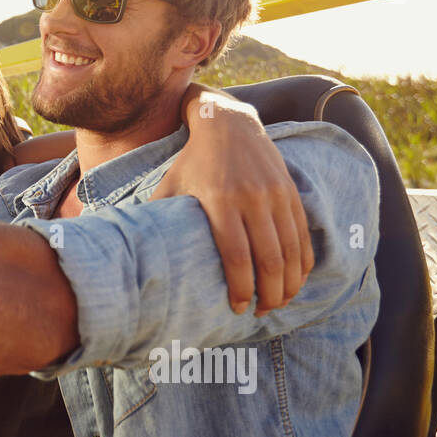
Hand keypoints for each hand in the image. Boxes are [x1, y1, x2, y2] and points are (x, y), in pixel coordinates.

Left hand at [151, 98, 313, 315]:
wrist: (228, 124)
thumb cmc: (192, 162)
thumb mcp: (171, 185)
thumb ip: (156, 216)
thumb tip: (133, 250)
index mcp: (221, 202)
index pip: (237, 257)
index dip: (241, 288)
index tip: (238, 308)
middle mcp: (253, 199)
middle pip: (270, 260)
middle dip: (269, 294)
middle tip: (261, 312)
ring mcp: (276, 195)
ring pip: (292, 251)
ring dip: (289, 283)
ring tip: (279, 302)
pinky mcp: (291, 192)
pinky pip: (303, 234)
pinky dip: (303, 261)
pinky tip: (296, 279)